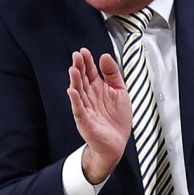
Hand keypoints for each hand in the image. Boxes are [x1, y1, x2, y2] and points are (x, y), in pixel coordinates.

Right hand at [66, 48, 131, 183]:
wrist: (117, 143)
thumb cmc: (117, 119)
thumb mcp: (120, 90)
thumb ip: (113, 73)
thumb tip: (105, 56)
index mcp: (98, 88)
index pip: (90, 72)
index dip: (87, 61)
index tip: (84, 51)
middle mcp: (90, 97)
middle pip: (82, 79)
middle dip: (79, 67)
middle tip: (76, 56)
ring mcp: (86, 108)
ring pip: (78, 92)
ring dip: (75, 81)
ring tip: (73, 69)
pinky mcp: (85, 121)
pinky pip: (79, 109)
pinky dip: (75, 101)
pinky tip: (72, 92)